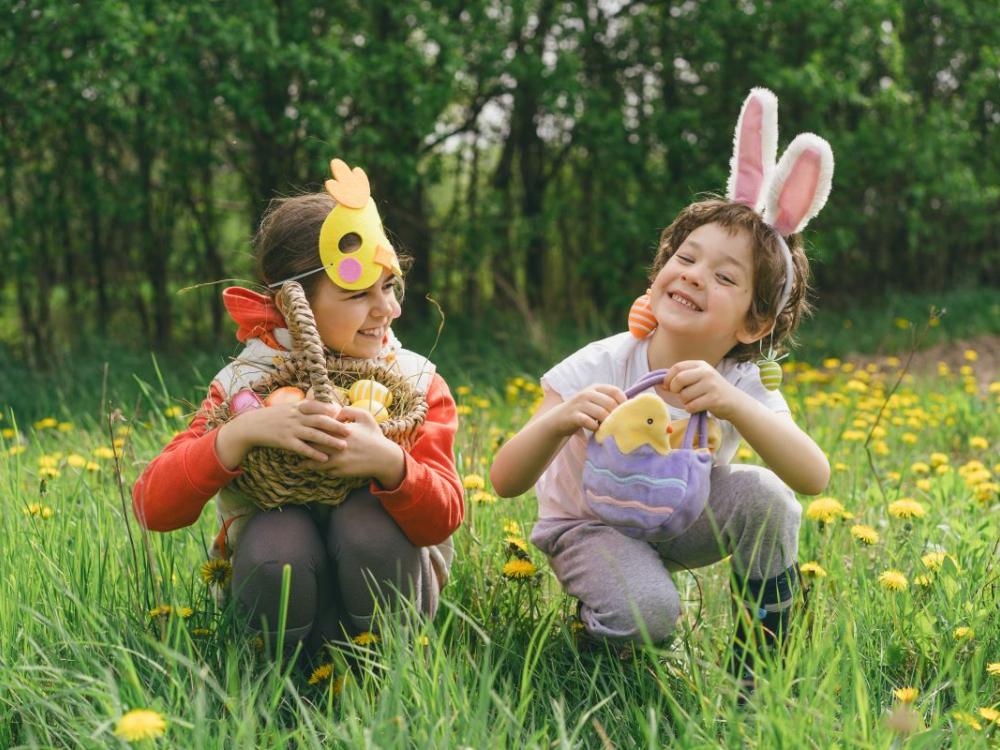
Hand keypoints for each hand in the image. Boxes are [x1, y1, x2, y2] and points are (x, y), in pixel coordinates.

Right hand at [215, 399, 346, 469]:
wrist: (251, 425)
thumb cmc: (274, 417)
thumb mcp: (289, 407)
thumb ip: (306, 407)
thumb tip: (324, 405)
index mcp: (298, 407)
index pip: (318, 407)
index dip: (332, 410)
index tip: (345, 414)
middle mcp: (296, 417)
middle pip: (320, 421)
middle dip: (336, 426)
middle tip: (350, 431)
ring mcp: (290, 429)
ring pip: (314, 435)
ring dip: (330, 441)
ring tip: (343, 446)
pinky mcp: (285, 441)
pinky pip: (302, 448)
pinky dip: (313, 453)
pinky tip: (324, 459)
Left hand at [302, 406, 405, 487]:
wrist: (384, 459)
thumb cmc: (374, 436)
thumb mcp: (365, 418)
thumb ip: (349, 410)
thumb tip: (334, 409)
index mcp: (341, 430)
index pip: (318, 426)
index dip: (307, 425)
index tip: (300, 424)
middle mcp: (337, 445)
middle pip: (313, 442)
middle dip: (302, 442)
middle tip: (293, 441)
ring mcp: (338, 459)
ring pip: (314, 459)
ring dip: (305, 458)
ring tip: (296, 458)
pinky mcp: (339, 471)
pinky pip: (323, 469)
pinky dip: (317, 467)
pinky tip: (310, 466)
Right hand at [550, 384, 626, 434]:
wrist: (560, 418)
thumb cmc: (584, 412)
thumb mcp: (595, 402)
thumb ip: (609, 402)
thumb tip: (630, 409)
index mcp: (595, 388)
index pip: (615, 391)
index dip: (623, 403)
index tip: (624, 413)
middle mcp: (587, 393)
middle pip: (610, 403)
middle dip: (615, 415)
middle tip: (616, 424)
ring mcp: (579, 404)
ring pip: (600, 413)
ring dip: (606, 423)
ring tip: (607, 428)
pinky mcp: (573, 415)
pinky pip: (588, 422)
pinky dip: (594, 427)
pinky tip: (595, 429)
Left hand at [659, 360, 738, 418]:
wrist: (734, 402)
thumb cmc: (711, 390)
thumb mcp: (699, 378)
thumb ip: (682, 377)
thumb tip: (660, 384)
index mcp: (701, 365)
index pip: (677, 368)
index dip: (668, 378)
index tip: (667, 387)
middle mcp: (706, 372)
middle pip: (679, 379)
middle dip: (674, 390)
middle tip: (679, 395)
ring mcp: (711, 385)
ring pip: (684, 395)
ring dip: (684, 402)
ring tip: (693, 401)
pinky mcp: (714, 399)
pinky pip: (691, 406)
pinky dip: (690, 409)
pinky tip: (697, 407)